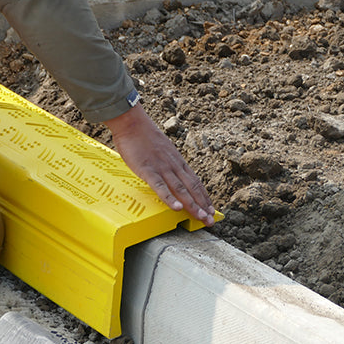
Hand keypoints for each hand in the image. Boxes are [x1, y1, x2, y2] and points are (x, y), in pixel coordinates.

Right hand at [104, 105, 216, 226]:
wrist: (133, 123)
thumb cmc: (144, 136)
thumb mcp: (162, 149)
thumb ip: (168, 162)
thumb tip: (170, 172)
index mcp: (177, 161)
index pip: (195, 181)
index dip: (204, 196)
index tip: (210, 209)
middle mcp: (174, 165)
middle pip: (192, 188)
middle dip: (203, 205)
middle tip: (210, 220)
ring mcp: (162, 168)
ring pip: (181, 189)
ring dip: (192, 204)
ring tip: (200, 217)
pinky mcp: (148, 170)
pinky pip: (160, 186)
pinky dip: (169, 198)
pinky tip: (177, 208)